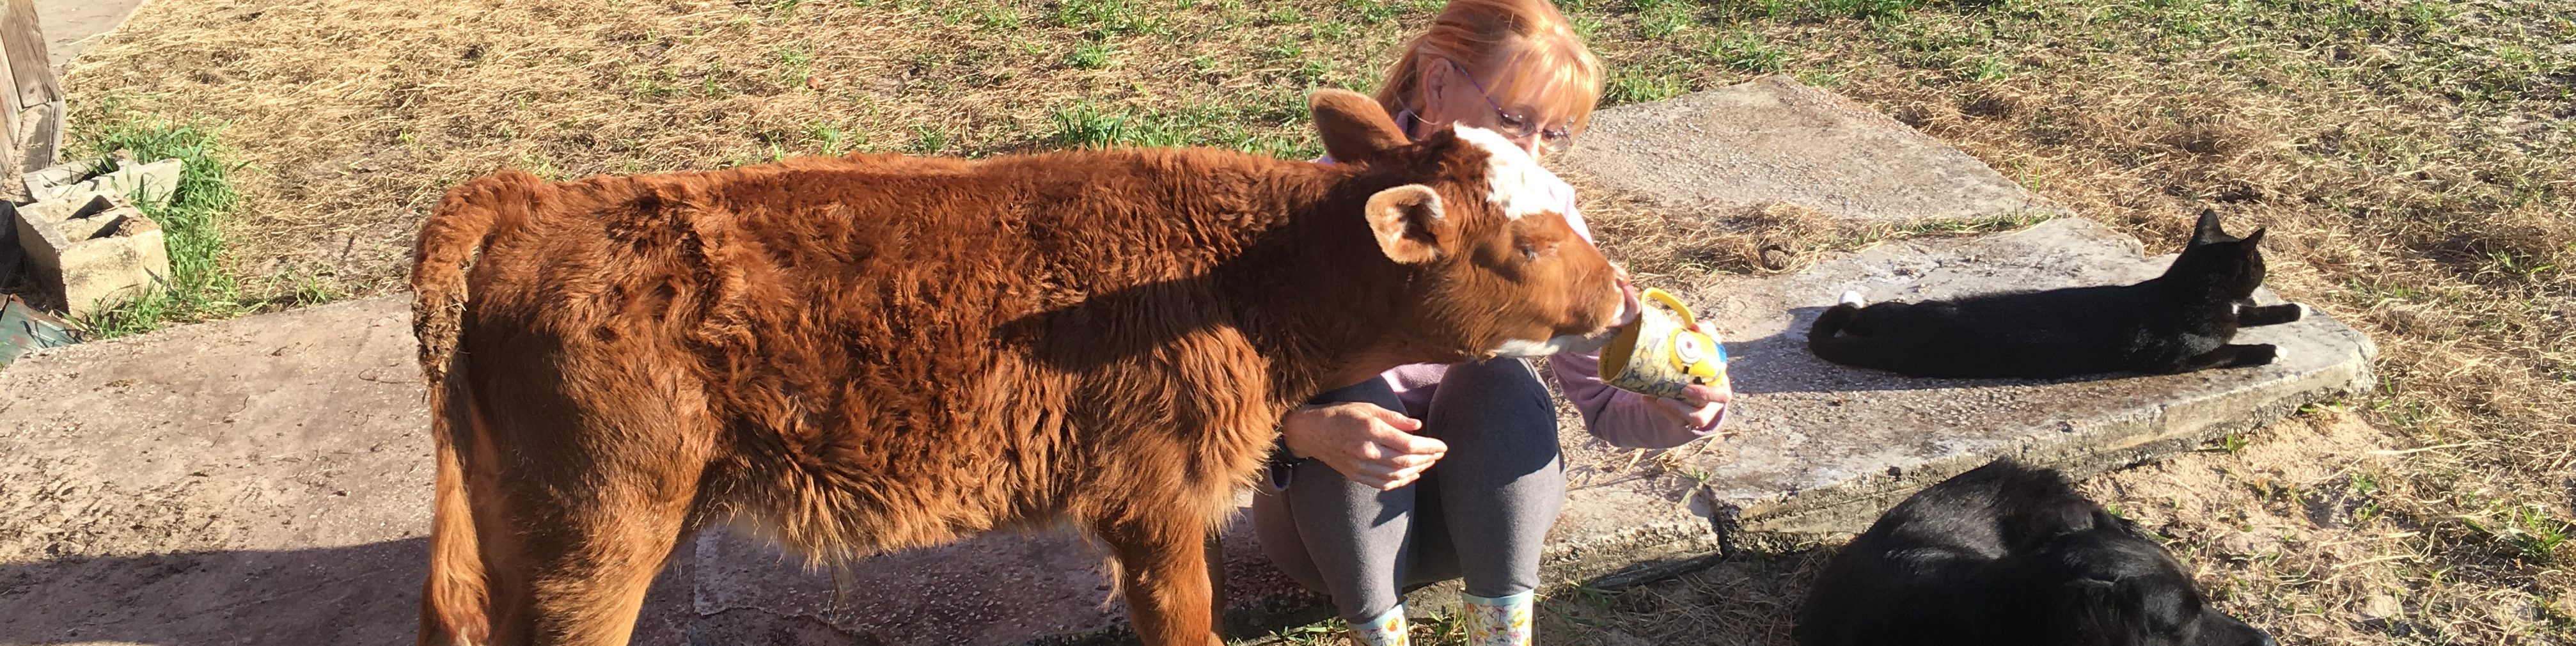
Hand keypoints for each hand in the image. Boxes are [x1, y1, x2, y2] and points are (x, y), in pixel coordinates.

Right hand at [1281, 402, 1446, 489]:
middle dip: (1427, 459)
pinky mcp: (1356, 475)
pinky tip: (1412, 475)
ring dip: (1417, 470)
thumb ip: (1394, 418)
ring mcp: (1360, 466)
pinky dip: (1401, 482)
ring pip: (1397, 475)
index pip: (1408, 444)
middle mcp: (1367, 451)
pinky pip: (1383, 484)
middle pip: (1405, 461)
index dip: (1429, 447)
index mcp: (1371, 430)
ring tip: (1429, 463)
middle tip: (1439, 454)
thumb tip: (1418, 426)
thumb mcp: (1368, 408)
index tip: (1443, 446)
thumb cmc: (1341, 414)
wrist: (1311, 432)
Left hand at [1642, 322, 1731, 429]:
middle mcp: (1711, 404)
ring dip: (1671, 411)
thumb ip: (1706, 331)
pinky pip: (1673, 420)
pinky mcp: (1684, 418)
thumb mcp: (1708, 343)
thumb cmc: (1705, 358)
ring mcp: (1697, 412)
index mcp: (1720, 387)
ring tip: (1656, 398)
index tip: (1686, 389)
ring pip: (1685, 422)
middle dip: (1684, 409)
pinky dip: (1660, 410)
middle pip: (1703, 416)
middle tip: (1668, 396)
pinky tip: (1647, 398)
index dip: (1706, 395)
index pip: (1721, 396)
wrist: (1696, 374)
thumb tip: (1695, 326)